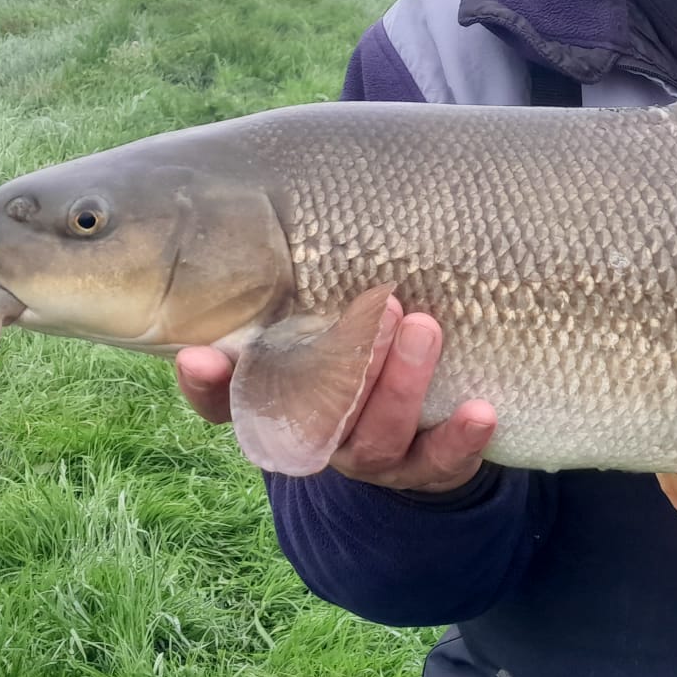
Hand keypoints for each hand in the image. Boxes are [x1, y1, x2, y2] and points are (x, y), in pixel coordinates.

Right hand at [174, 301, 497, 493]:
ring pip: (375, 436)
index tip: (195, 354)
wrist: (421, 433)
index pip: (226, 400)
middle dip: (344, 360)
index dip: (208, 383)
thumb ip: (309, 289)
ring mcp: (369, 459)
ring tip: (425, 329)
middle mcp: (316, 435)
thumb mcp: (328, 323)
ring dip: (400, 384)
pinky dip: (458, 439)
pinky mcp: (422, 473)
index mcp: (278, 401)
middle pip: (314, 411)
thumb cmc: (362, 355)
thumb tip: (302, 203)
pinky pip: (437, 465)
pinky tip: (481, 411)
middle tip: (379, 304)